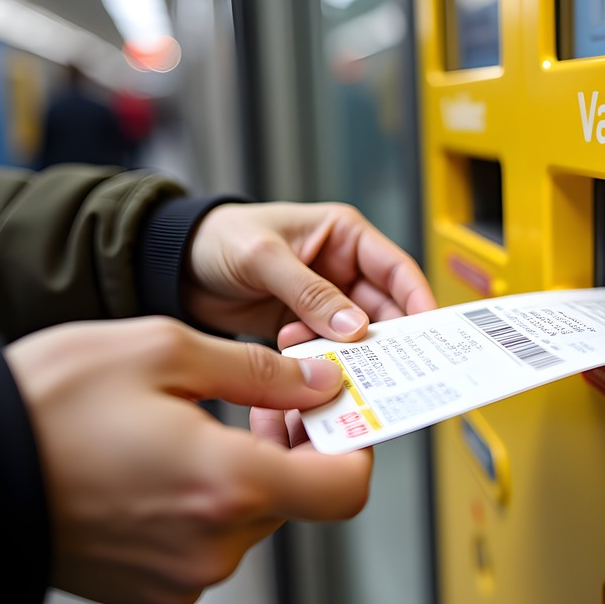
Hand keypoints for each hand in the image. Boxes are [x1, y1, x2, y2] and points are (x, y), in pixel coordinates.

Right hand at [4, 316, 372, 603]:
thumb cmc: (48, 407)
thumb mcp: (164, 352)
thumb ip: (260, 371)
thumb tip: (319, 382)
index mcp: (227, 484)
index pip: (344, 490)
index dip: (353, 448)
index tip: (337, 415)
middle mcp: (212, 544)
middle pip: (298, 498)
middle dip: (293, 447)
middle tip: (261, 400)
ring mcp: (182, 573)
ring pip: (253, 517)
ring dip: (246, 470)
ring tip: (199, 423)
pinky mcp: (153, 586)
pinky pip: (210, 540)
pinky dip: (208, 501)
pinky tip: (168, 462)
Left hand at [183, 202, 436, 344]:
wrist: (173, 264)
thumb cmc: (219, 237)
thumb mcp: (264, 257)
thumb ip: (309, 292)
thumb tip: (354, 327)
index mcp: (345, 236)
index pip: (397, 269)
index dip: (419, 300)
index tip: (430, 332)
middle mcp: (342, 269)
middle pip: (385, 309)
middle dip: (388, 337)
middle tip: (393, 367)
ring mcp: (324, 301)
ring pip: (357, 335)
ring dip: (349, 352)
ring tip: (337, 365)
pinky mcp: (303, 327)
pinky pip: (327, 350)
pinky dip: (322, 360)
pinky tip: (305, 364)